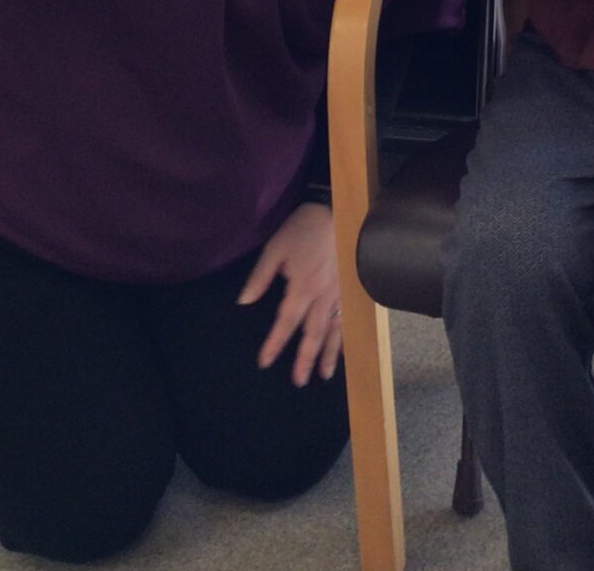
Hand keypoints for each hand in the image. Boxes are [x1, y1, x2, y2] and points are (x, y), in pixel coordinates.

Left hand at [238, 201, 340, 386]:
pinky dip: (345, 336)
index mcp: (301, 286)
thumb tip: (244, 301)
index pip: (286, 322)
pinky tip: (343, 348)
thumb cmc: (302, 229)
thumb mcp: (275, 248)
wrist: (335, 211)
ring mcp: (339, 294)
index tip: (265, 361)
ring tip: (324, 375)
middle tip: (298, 381)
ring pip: (334, 330)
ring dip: (328, 354)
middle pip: (313, 334)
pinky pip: (347, 318)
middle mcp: (322, 296)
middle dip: (305, 359)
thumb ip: (260, 277)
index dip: (275, 343)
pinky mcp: (349, 288)